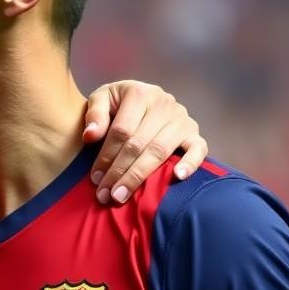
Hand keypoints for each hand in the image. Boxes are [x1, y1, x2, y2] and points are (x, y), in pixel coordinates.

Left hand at [83, 81, 207, 203]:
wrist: (141, 96)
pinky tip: (177, 177)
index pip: (121, 131)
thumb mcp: (102, 99)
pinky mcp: (194, 132)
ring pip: (160, 151)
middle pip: (138, 144)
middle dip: (120, 172)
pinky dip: (190, 163)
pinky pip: (198, 149)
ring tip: (121, 195)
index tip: (95, 178)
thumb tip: (90, 136)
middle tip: (106, 194)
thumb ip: (94, 114)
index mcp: (139, 93)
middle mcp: (163, 104)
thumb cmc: (118, 102)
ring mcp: (181, 119)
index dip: (106, 156)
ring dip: (139, 176)